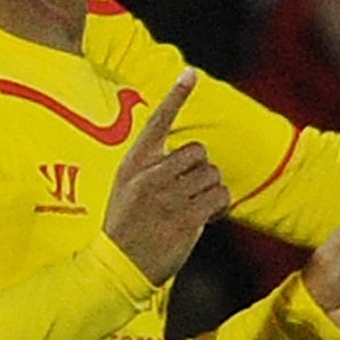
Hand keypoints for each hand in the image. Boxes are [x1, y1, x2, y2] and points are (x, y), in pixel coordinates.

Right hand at [105, 72, 229, 284]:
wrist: (119, 266)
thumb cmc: (126, 228)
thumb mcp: (127, 190)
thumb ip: (152, 170)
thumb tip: (192, 158)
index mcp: (134, 164)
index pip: (158, 121)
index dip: (175, 95)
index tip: (190, 73)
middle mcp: (151, 175)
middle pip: (198, 152)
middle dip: (201, 171)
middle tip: (189, 194)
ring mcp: (168, 196)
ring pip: (213, 174)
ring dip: (211, 191)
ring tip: (193, 209)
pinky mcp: (186, 217)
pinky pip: (220, 196)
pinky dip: (219, 206)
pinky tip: (206, 218)